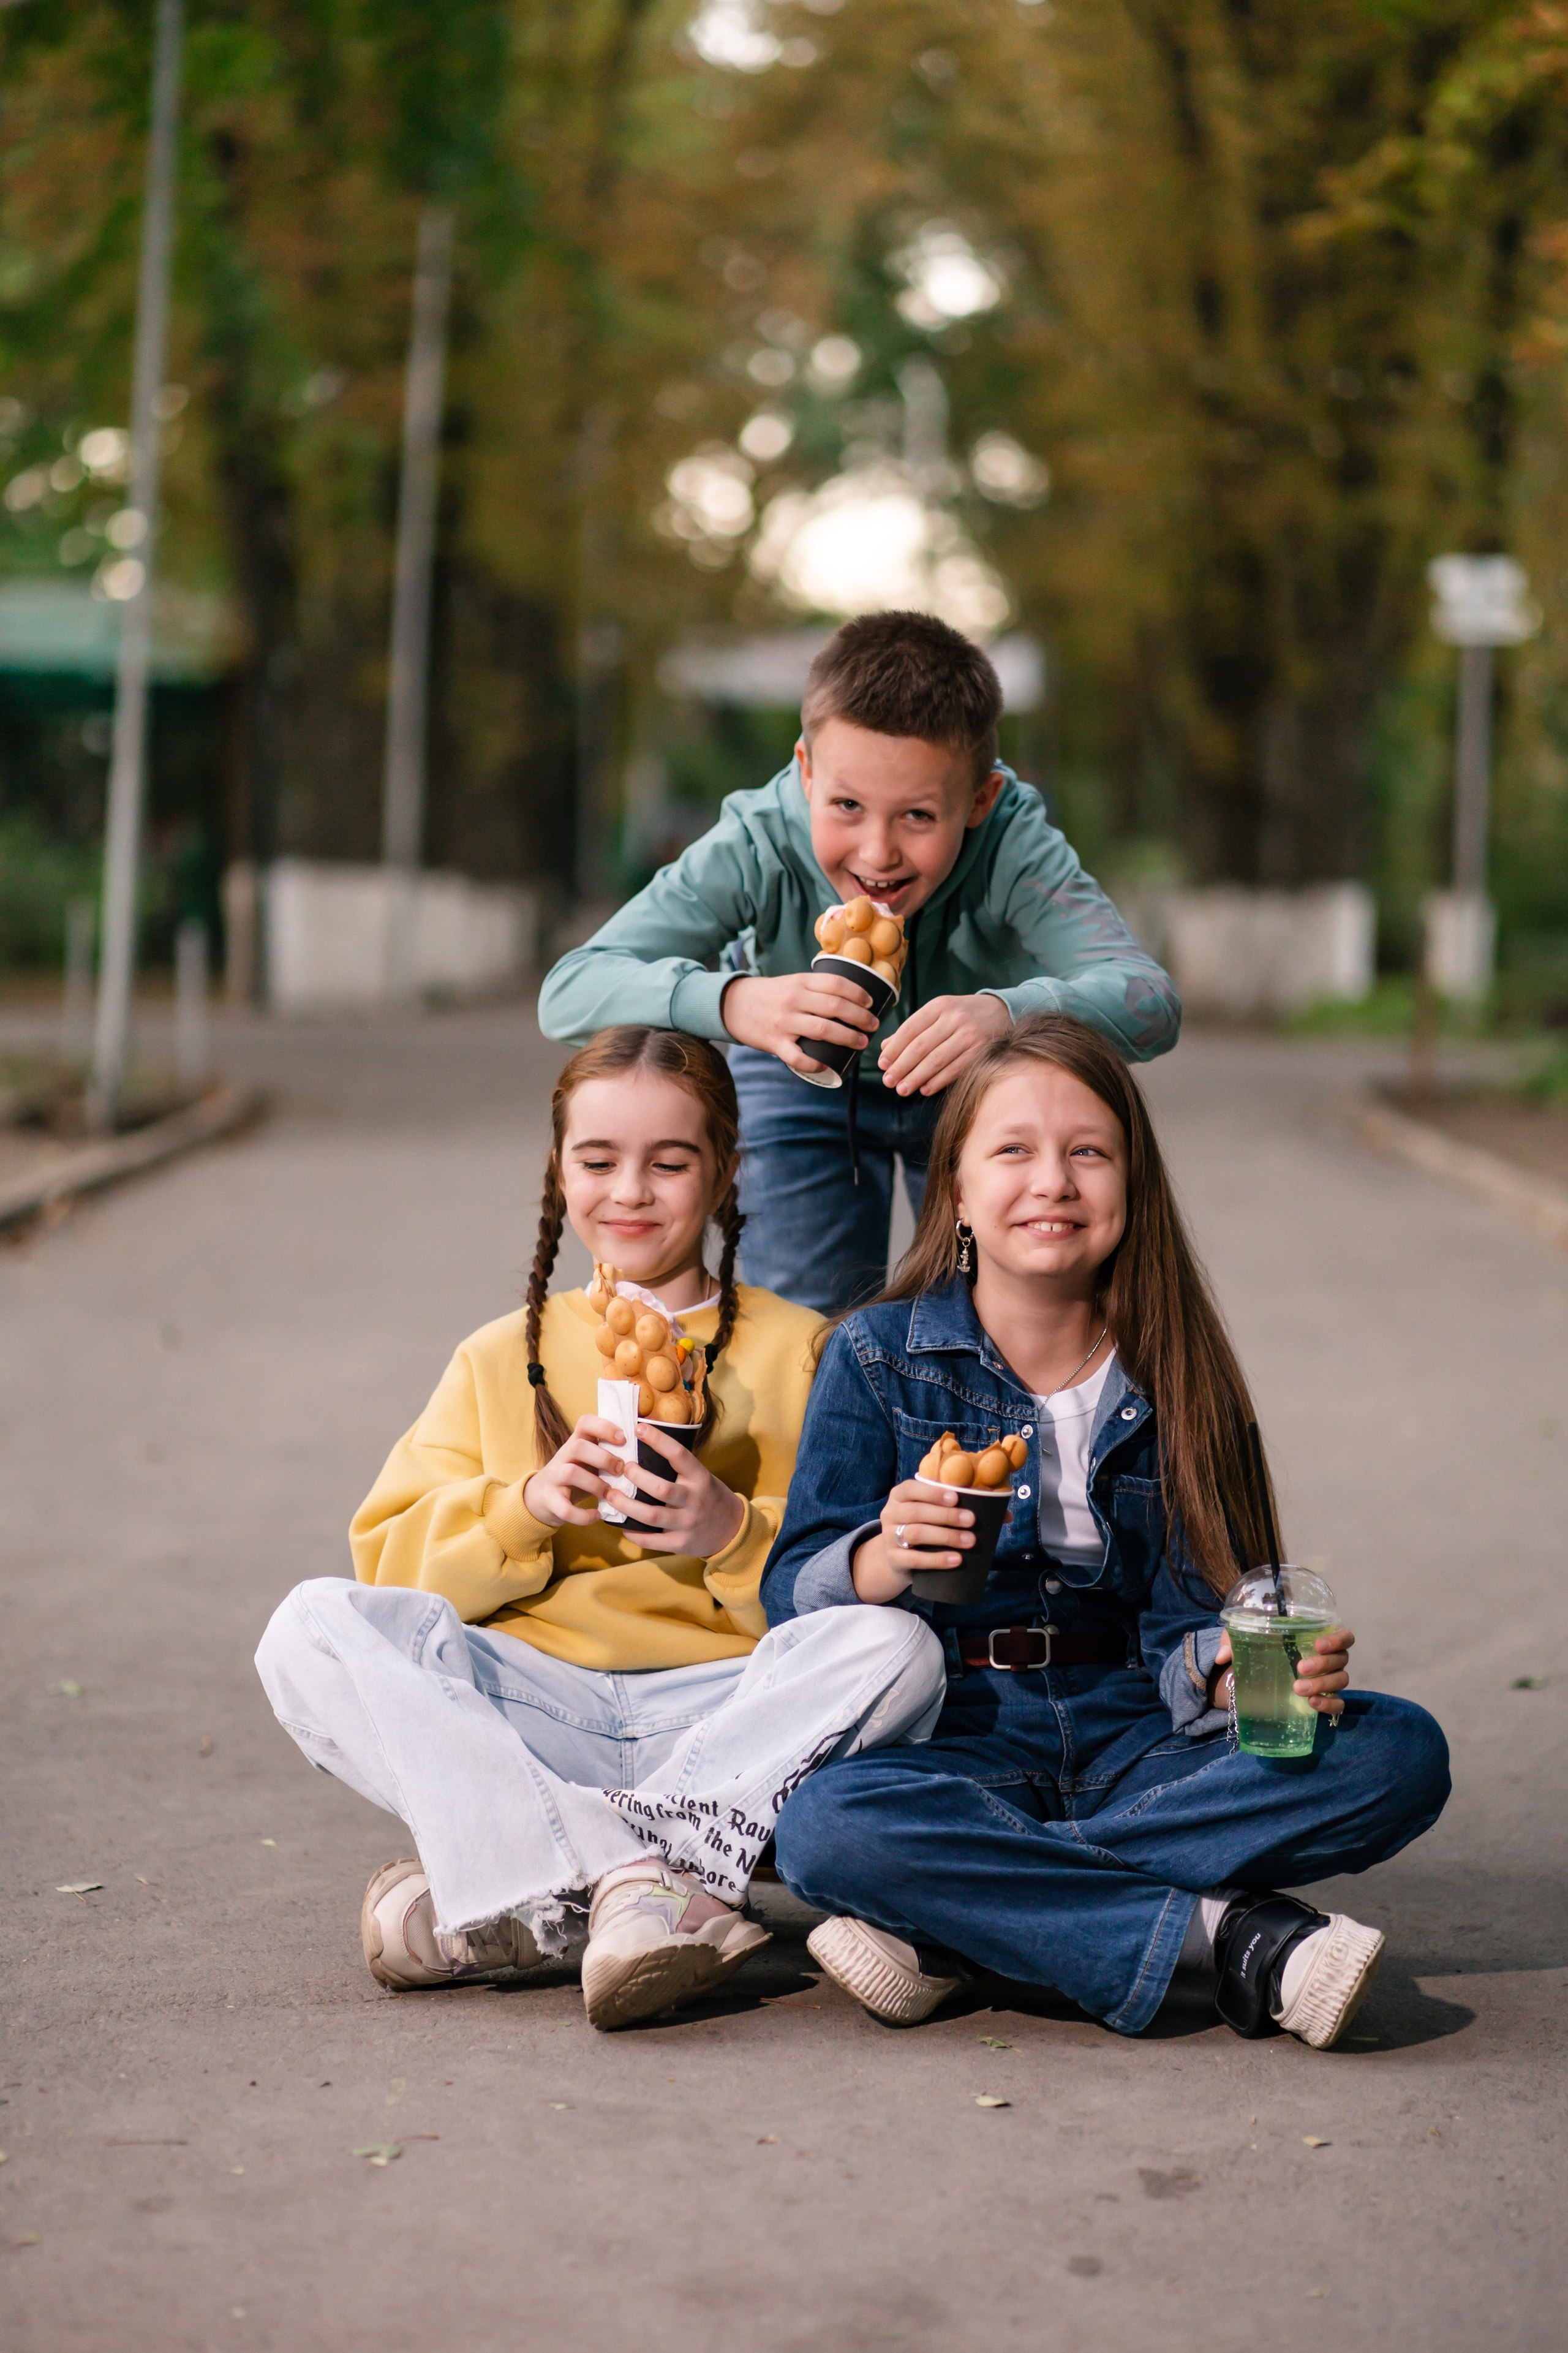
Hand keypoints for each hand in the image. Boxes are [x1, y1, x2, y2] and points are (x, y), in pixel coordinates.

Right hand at [523, 1415, 629, 1529]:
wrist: (542, 1496)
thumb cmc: (577, 1475)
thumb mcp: (588, 1459)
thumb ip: (607, 1452)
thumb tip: (645, 1451)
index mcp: (576, 1442)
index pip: (584, 1423)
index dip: (604, 1427)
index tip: (623, 1438)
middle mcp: (563, 1456)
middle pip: (578, 1446)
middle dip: (603, 1458)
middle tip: (620, 1470)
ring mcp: (554, 1478)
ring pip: (570, 1472)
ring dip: (595, 1484)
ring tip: (609, 1493)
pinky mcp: (550, 1500)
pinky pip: (565, 1508)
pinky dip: (582, 1515)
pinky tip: (596, 1515)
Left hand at [623, 1423, 746, 1557]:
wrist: (732, 1530)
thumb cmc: (708, 1496)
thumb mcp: (701, 1477)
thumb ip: (678, 1468)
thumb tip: (642, 1449)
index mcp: (700, 1478)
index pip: (679, 1455)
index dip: (658, 1440)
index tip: (639, 1428)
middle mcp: (695, 1500)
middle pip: (661, 1488)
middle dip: (636, 1477)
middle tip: (622, 1468)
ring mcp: (687, 1524)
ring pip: (651, 1516)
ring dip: (627, 1505)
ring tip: (610, 1495)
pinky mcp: (681, 1544)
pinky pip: (651, 1540)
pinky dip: (633, 1533)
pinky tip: (622, 1524)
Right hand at [722, 971, 878, 1074]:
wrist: (732, 1005)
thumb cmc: (771, 995)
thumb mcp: (792, 982)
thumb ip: (816, 988)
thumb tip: (852, 999)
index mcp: (800, 982)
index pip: (836, 984)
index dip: (858, 994)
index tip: (870, 1003)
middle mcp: (794, 1000)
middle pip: (835, 1007)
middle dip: (860, 1018)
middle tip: (873, 1026)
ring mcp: (784, 1022)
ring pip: (823, 1030)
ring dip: (848, 1038)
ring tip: (861, 1043)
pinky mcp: (774, 1042)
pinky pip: (798, 1057)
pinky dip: (815, 1064)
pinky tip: (827, 1067)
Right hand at [851, 1476, 983, 1603]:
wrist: (898, 1558)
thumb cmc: (925, 1527)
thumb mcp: (936, 1514)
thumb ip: (965, 1508)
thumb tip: (1005, 1515)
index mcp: (901, 1495)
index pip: (912, 1488)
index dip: (933, 1492)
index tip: (956, 1498)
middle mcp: (891, 1513)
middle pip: (916, 1512)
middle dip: (946, 1516)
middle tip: (971, 1521)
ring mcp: (890, 1537)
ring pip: (915, 1533)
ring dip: (945, 1536)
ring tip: (969, 1541)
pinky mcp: (894, 1559)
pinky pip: (914, 1559)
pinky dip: (936, 1560)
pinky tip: (956, 1560)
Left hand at [877, 993, 1010, 1095]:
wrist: (1002, 1010)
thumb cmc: (962, 1014)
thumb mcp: (938, 1014)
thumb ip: (913, 1029)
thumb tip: (885, 1047)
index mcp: (939, 1006)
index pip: (909, 1030)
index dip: (894, 1049)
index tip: (882, 1064)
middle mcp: (954, 1018)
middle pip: (920, 1047)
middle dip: (901, 1067)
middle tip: (889, 1081)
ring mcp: (969, 1034)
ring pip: (936, 1060)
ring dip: (917, 1077)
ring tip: (902, 1089)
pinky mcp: (981, 1050)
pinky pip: (955, 1069)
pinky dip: (938, 1081)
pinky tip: (925, 1089)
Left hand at [1208, 1625, 1355, 1716]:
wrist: (1260, 1676)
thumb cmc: (1261, 1650)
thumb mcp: (1246, 1641)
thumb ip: (1233, 1641)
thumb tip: (1223, 1656)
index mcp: (1318, 1638)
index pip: (1343, 1636)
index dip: (1336, 1639)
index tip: (1317, 1644)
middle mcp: (1330, 1659)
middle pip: (1341, 1659)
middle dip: (1323, 1664)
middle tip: (1300, 1668)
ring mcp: (1330, 1680)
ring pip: (1341, 1680)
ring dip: (1322, 1684)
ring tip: (1298, 1689)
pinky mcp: (1327, 1700)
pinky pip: (1338, 1705)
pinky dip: (1329, 1705)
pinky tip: (1312, 1704)